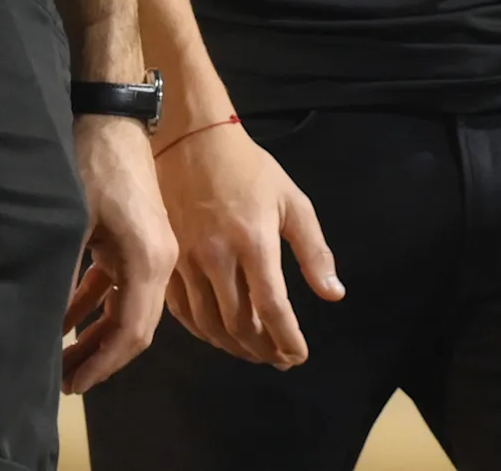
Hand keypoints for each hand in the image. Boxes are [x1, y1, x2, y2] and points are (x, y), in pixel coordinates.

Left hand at [62, 115, 178, 390]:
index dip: (102, 364)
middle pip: (134, 326)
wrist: (110, 110)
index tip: (71, 385)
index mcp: (150, 261)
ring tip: (58, 358)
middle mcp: (159, 260)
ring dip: (93, 333)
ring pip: (125, 307)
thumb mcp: (69, 222)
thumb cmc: (91, 163)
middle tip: (61, 380)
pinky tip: (60, 318)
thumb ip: (60, 278)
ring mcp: (149, 247)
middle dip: (97, 356)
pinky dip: (91, 304)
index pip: (133, 333)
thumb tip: (41, 328)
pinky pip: (117, 284)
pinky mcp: (135, 236)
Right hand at [156, 119, 343, 366]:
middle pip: (240, 324)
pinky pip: (183, 313)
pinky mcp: (166, 261)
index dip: (287, 339)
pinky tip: (221, 337)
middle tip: (280, 359)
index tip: (299, 356)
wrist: (191, 140)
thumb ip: (314, 250)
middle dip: (264, 350)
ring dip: (235, 348)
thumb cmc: (249, 169)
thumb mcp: (292, 201)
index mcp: (253, 240)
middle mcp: (217, 256)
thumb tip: (333, 294)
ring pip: (209, 325)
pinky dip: (205, 333)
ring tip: (256, 353)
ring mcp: (186, 261)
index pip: (272, 307)